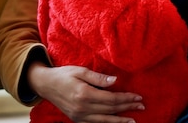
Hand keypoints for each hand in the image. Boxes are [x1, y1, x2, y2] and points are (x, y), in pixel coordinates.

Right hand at [29, 62, 143, 122]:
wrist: (45, 85)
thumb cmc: (64, 74)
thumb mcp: (81, 70)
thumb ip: (98, 77)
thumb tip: (115, 81)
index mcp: (84, 94)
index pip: (111, 99)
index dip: (126, 98)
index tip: (138, 96)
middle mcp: (82, 108)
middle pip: (110, 109)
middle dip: (127, 108)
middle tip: (142, 106)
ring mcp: (78, 115)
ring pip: (104, 120)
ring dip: (120, 120)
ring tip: (133, 120)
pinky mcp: (76, 119)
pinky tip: (116, 122)